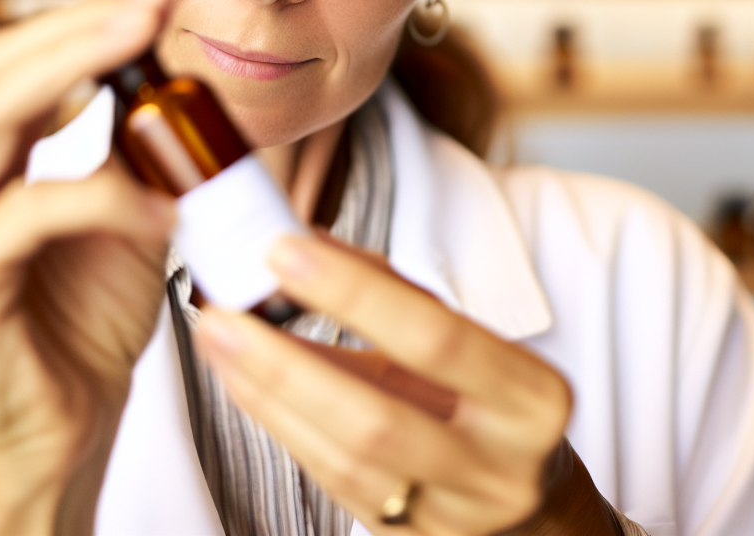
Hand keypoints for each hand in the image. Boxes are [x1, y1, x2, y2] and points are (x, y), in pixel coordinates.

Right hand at [0, 0, 177, 535]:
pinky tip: (162, 208)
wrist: (69, 434)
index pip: (8, 68)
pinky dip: (105, 197)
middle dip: (72, 30)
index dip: (74, 26)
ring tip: (146, 53)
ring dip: (73, 74)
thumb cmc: (89, 330)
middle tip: (149, 5)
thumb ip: (130, 155)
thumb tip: (175, 81)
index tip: (152, 1)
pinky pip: (31, 211)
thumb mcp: (126, 219)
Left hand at [192, 234, 616, 534]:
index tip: (287, 252)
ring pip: (345, 460)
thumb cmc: (488, 406)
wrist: (525, 505)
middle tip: (225, 313)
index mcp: (532, 398)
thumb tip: (309, 245)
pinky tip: (247, 385)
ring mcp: (455, 517)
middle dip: (288, 363)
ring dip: (270, 396)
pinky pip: (333, 483)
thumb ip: (392, 296)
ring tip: (221, 342)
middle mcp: (500, 466)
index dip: (355, 294)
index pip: (435, 338)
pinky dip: (283, 427)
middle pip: (378, 419)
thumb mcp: (466, 345)